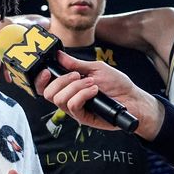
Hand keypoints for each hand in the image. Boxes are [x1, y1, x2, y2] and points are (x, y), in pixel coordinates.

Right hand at [36, 50, 164, 139]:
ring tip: (91, 83)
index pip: (45, 86)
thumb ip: (76, 64)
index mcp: (68, 86)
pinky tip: (95, 90)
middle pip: (48, 94)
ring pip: (59, 100)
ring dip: (75, 87)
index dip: (40, 79)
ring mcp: (76, 110)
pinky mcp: (84, 118)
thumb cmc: (116, 84)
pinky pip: (73, 106)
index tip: (47, 70)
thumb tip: (59, 55)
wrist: (133, 99)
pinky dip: (83, 94)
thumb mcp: (96, 68)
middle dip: (61, 81)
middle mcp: (69, 99)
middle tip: (77, 75)